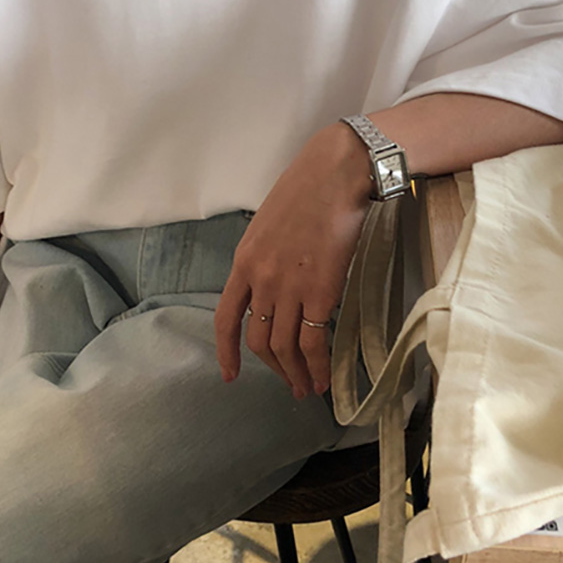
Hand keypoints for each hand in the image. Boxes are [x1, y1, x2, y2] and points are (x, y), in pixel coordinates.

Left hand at [215, 123, 371, 398]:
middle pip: (258, 340)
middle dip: (272, 368)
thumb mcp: (268, 224)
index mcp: (244, 261)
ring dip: (294, 374)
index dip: (225, 351)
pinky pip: (314, 343)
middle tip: (287, 383)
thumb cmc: (307, 189)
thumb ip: (263, 257)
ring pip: (284, 348)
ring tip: (306, 389)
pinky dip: (317, 367)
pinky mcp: (321, 293)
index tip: (230, 374)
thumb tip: (272, 285)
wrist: (337, 173)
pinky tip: (323, 379)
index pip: (226, 318)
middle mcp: (261, 280)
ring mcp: (289, 288)